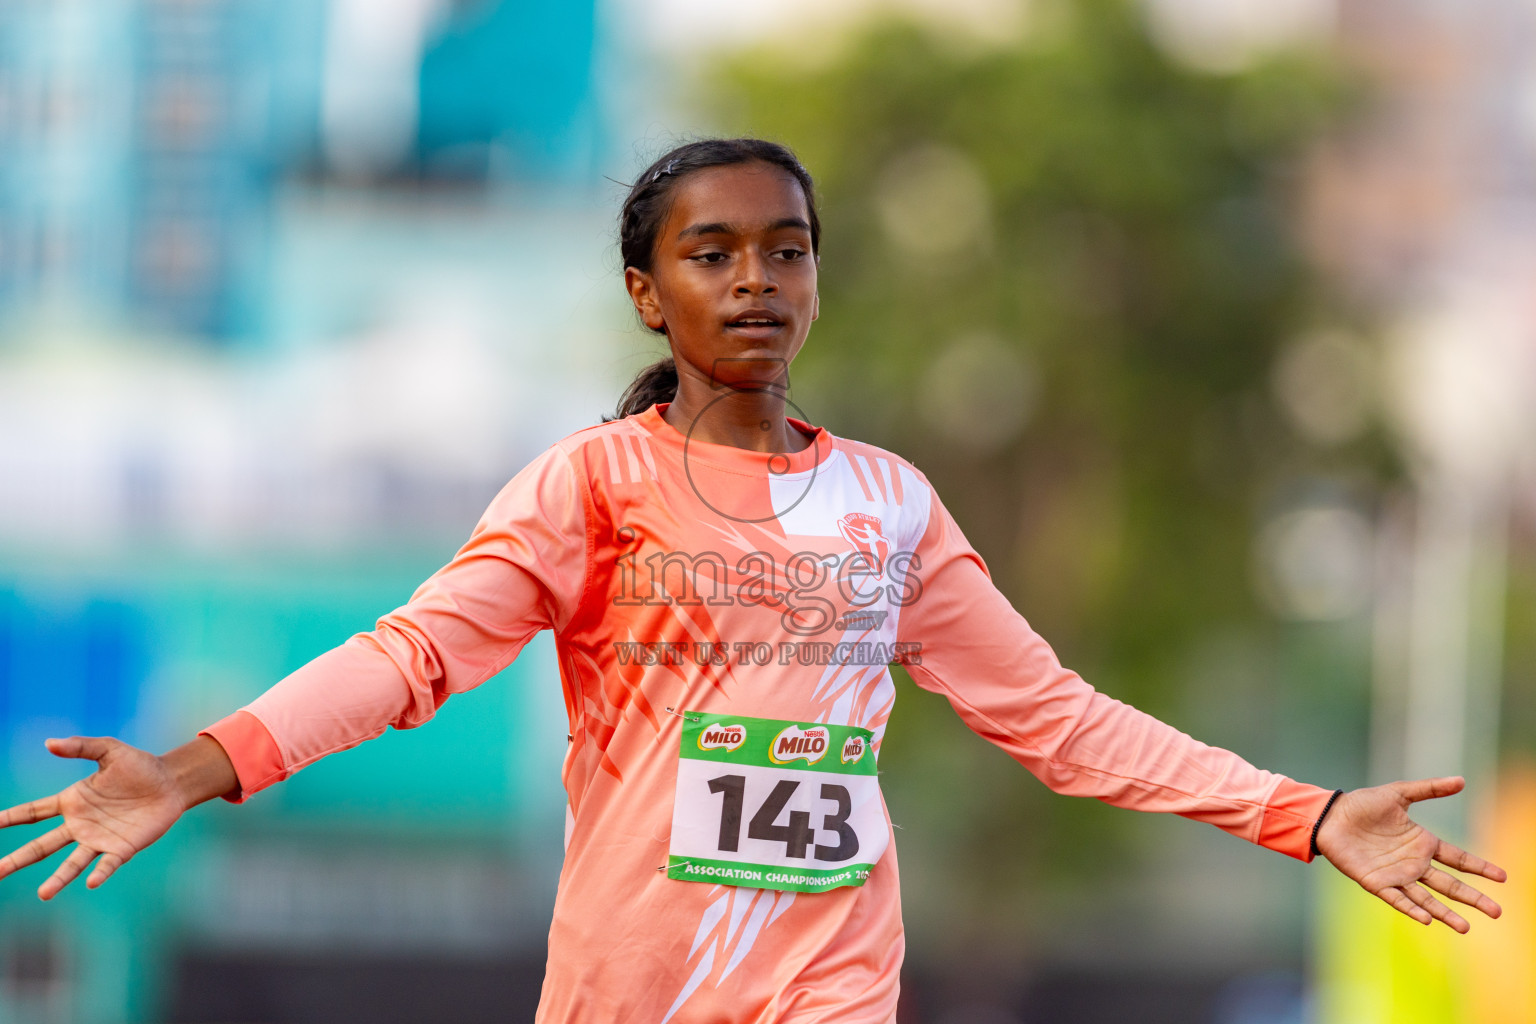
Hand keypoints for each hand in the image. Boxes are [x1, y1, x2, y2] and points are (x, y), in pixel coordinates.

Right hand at [0, 736, 191, 899]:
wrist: (171, 782)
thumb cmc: (139, 766)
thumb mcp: (109, 750)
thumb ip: (81, 746)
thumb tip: (49, 743)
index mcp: (71, 802)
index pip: (32, 813)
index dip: (8, 819)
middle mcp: (79, 825)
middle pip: (41, 846)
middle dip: (17, 860)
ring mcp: (99, 839)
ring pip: (72, 863)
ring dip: (58, 878)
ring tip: (44, 894)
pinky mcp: (122, 848)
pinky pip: (107, 864)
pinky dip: (99, 873)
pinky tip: (90, 882)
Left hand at [1316, 776, 1506, 932]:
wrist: (1329, 816)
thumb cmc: (1362, 804)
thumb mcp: (1398, 793)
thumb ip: (1429, 789)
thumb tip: (1461, 780)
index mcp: (1422, 842)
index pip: (1458, 858)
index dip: (1480, 867)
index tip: (1503, 877)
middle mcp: (1413, 863)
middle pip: (1449, 884)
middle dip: (1473, 898)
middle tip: (1497, 912)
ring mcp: (1396, 874)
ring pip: (1427, 897)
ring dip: (1445, 913)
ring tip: (1466, 927)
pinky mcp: (1376, 882)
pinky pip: (1397, 898)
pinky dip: (1412, 908)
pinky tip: (1427, 919)